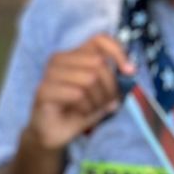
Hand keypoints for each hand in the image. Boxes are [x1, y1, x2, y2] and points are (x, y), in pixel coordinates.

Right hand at [25, 35, 133, 153]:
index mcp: (74, 54)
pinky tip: (79, 113)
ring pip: (89, 78)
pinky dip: (85, 107)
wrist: (54, 134)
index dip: (117, 52)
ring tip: (91, 110)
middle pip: (98, 62)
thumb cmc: (79, 110)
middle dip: (109, 87)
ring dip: (97, 100)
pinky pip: (76, 94)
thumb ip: (114, 79)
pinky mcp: (43, 91)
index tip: (129, 72)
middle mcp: (60, 59)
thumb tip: (129, 70)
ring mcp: (49, 73)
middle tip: (105, 103)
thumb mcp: (102, 93)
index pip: (99, 40)